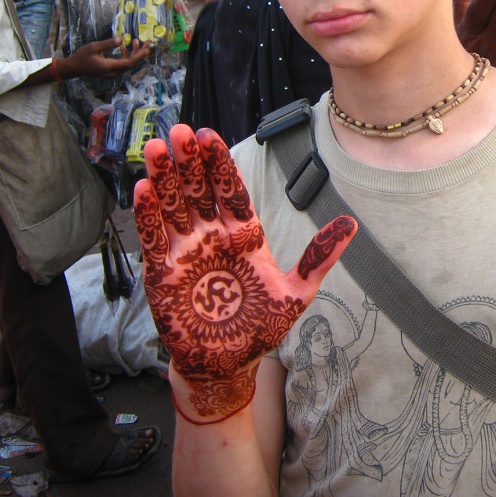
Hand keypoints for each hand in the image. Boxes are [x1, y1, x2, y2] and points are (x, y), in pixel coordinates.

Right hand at [62, 37, 150, 78]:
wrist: (75, 67)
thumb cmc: (82, 56)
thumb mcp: (93, 47)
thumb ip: (108, 44)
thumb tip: (121, 39)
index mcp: (109, 67)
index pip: (128, 63)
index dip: (139, 56)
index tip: (147, 49)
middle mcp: (113, 72)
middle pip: (131, 63)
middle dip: (140, 53)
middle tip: (148, 43)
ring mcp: (113, 73)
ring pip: (127, 64)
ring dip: (133, 53)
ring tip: (136, 41)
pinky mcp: (111, 72)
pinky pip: (122, 64)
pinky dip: (125, 56)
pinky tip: (123, 46)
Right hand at [134, 124, 356, 419]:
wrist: (227, 365)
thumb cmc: (259, 328)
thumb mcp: (296, 293)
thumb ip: (318, 257)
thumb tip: (352, 224)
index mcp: (244, 235)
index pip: (231, 192)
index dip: (220, 165)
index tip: (211, 136)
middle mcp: (213, 237)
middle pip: (198, 191)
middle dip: (189, 161)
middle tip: (180, 131)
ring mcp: (186, 253)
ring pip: (173, 206)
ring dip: (163, 178)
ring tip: (156, 148)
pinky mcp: (162, 274)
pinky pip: (153, 239)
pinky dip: (148, 216)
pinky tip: (143, 190)